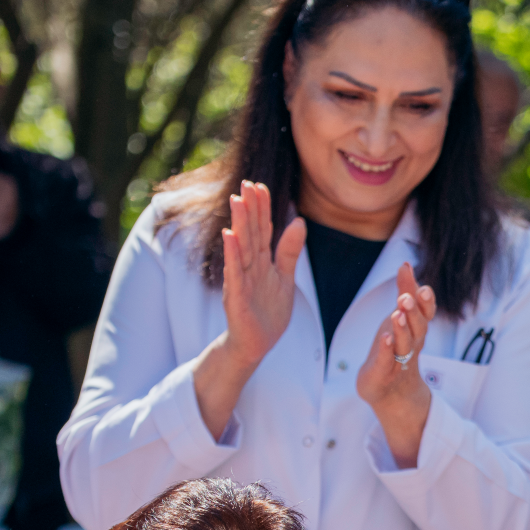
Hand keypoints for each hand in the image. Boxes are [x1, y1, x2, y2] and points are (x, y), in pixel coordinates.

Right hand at [219, 181, 306, 368]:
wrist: (256, 345)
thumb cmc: (268, 313)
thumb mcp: (285, 278)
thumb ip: (289, 251)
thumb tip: (299, 221)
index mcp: (262, 262)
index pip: (263, 230)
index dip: (262, 209)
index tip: (261, 185)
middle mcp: (249, 267)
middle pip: (251, 233)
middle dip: (250, 209)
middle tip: (247, 183)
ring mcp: (241, 281)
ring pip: (241, 248)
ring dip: (239, 225)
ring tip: (238, 201)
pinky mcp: (236, 298)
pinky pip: (235, 274)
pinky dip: (232, 256)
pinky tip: (230, 237)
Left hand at [356, 264, 438, 468]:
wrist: (390, 390)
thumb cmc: (395, 349)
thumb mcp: (400, 317)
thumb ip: (404, 292)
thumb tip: (407, 263)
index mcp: (416, 329)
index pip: (426, 313)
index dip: (426, 301)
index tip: (423, 287)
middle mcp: (412, 343)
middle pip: (418, 327)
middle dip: (414, 312)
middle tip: (406, 297)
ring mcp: (399, 359)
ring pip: (405, 344)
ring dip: (402, 329)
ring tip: (397, 314)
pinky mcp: (384, 372)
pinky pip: (388, 361)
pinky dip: (388, 351)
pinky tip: (386, 339)